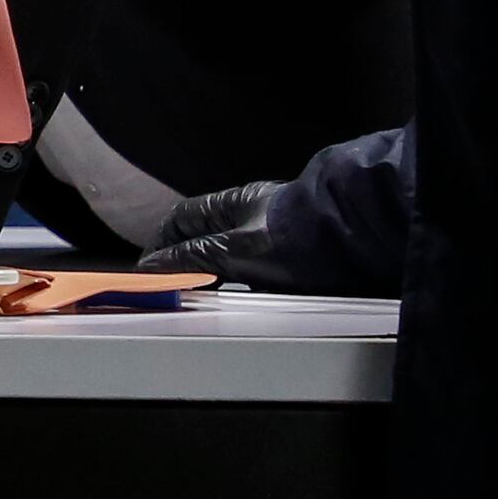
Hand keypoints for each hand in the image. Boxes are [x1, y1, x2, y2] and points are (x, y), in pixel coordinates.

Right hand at [138, 178, 290, 283]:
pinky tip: (241, 294)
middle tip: (170, 286)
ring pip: (230, 252)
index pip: (182, 218)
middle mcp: (251, 214)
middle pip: (206, 234)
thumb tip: (153, 265)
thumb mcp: (231, 251)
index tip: (148, 268)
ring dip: (213, 271)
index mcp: (231, 204)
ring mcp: (273, 233)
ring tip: (201, 294)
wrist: (349, 239)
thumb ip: (192, 258)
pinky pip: (255, 267)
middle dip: (186, 258)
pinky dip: (240, 280)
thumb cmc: (290, 238)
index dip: (161, 241)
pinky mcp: (293, 254)